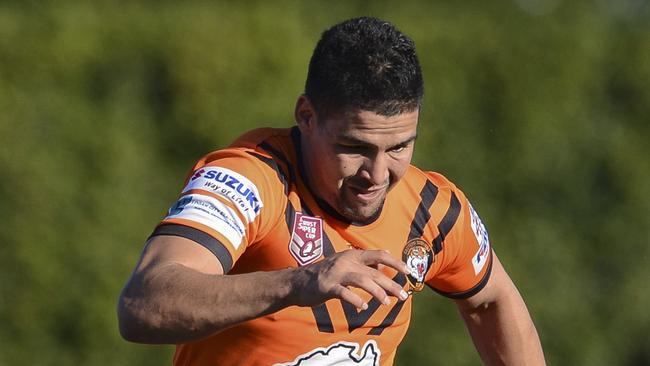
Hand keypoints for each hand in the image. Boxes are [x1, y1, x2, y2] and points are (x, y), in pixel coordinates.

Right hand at [293, 249, 409, 309]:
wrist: (297, 282)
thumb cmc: (325, 274)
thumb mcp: (346, 264)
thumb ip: (365, 262)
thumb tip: (385, 259)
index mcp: (353, 255)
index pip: (379, 255)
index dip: (395, 263)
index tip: (409, 271)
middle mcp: (347, 262)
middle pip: (375, 272)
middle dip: (391, 284)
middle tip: (404, 295)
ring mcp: (336, 274)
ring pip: (363, 281)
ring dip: (377, 293)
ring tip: (387, 303)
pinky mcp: (327, 287)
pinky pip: (344, 293)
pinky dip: (355, 300)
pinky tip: (364, 307)